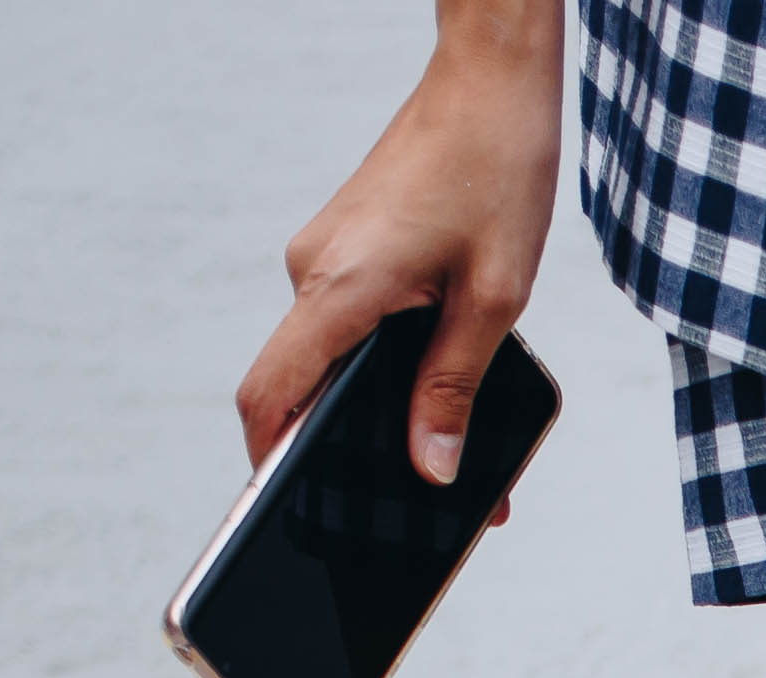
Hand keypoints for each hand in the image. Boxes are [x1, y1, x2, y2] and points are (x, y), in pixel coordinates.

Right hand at [235, 8, 565, 492]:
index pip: (269, 393)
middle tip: (412, 500)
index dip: (270, 460)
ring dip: (381, 403)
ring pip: (337, 353)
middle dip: (353, 447)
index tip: (290, 508)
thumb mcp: (493, 297)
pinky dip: (389, 358)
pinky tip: (442, 380)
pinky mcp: (350, 245)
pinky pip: (355, 318)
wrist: (490, 81)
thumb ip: (454, 386)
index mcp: (339, 284)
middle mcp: (314, 268)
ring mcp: (327, 254)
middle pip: (307, 384)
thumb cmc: (497, 169)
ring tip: (448, 449)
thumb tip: (432, 468)